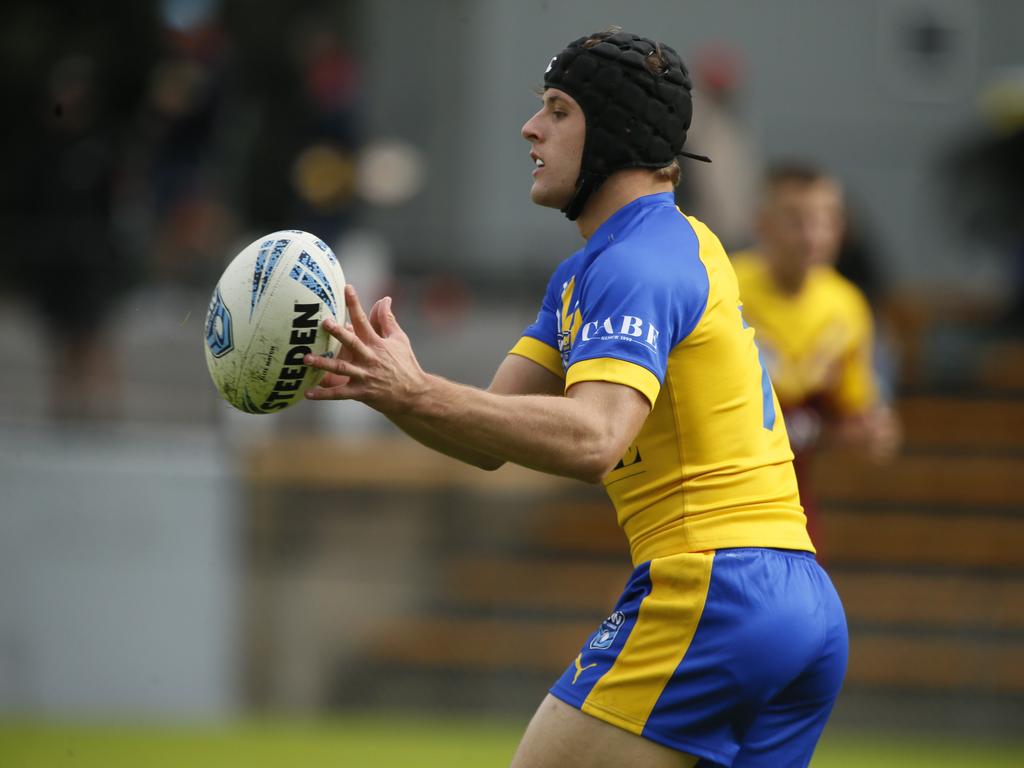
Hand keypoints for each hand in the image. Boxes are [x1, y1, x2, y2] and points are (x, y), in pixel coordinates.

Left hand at [304, 285, 427, 413]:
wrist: (415, 394)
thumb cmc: (406, 365)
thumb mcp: (400, 340)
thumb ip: (388, 320)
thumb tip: (385, 299)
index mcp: (377, 343)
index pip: (364, 320)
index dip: (355, 304)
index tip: (347, 288)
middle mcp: (370, 358)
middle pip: (352, 342)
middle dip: (338, 333)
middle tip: (324, 323)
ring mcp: (365, 376)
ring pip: (342, 368)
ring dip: (323, 364)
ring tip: (306, 358)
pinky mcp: (362, 392)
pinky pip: (340, 393)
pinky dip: (324, 394)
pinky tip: (308, 393)